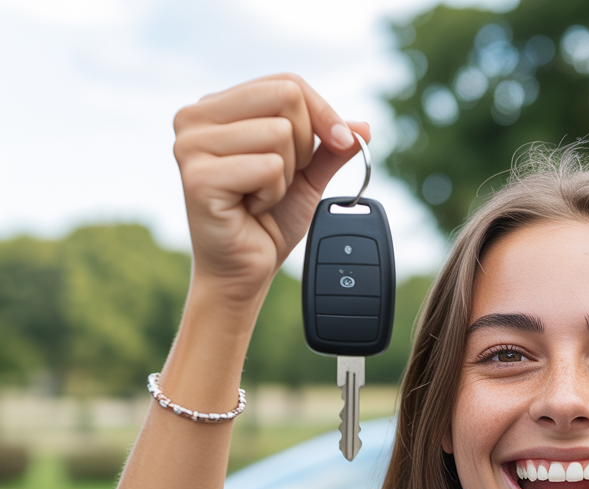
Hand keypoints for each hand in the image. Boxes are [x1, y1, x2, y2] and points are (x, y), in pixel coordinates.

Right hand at [173, 73, 368, 304]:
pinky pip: (268, 167)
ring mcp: (192, 145)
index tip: (340, 142)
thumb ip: (330, 147)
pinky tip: (251, 207)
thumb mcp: (307, 177)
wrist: (244, 272)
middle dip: (303, 146)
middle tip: (280, 179)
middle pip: (286, 97)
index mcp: (217, 108)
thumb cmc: (266, 223)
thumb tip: (363, 127)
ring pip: (280, 134)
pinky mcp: (199, 176)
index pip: (286, 82)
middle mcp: (195, 117)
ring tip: (261, 195)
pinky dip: (273, 194)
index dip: (323, 113)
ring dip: (285, 175)